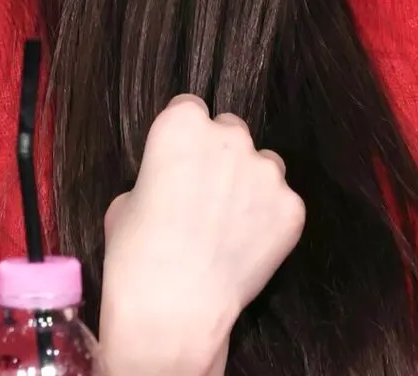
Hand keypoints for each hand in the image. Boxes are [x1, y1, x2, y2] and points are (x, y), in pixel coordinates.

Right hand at [98, 95, 304, 375]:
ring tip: (229, 226)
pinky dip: (269, 221)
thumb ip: (158, 177)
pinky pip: (281, 204)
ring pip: (262, 165)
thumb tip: (173, 183)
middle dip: (220, 157)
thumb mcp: (125, 202)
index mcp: (182, 125)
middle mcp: (230, 137)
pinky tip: (246, 248)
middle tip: (206, 197)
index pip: (190, 109)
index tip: (180, 162)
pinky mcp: (292, 207)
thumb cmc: (135, 256)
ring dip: (250, 185)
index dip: (183, 139)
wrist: (173, 308)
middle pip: (231, 132)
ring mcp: (267, 171)